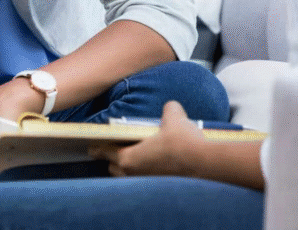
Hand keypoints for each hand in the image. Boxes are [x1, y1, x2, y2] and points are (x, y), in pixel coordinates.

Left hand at [91, 101, 206, 177]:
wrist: (206, 164)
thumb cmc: (185, 142)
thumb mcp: (174, 117)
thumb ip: (168, 109)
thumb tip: (170, 108)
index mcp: (129, 158)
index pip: (104, 152)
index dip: (97, 147)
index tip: (91, 147)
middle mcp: (134, 175)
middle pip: (114, 168)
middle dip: (113, 158)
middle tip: (116, 148)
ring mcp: (147, 184)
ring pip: (129, 177)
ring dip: (129, 168)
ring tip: (137, 155)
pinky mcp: (161, 189)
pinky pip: (145, 181)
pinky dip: (145, 173)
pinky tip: (156, 163)